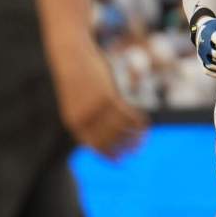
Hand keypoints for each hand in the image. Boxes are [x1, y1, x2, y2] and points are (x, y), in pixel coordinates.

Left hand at [50, 41, 146, 157]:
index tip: (122, 161)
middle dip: (125, 148)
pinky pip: (126, 114)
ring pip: (120, 129)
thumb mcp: (78, 100)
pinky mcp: (107, 96)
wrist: (70, 55)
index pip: (94, 147)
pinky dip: (137, 121)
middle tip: (138, 150)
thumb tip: (105, 130)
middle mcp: (84, 118)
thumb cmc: (76, 78)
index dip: (109, 156)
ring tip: (144, 138)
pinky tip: (145, 122)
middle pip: (109, 141)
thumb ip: (88, 116)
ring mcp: (96, 108)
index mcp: (74, 122)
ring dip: (135, 136)